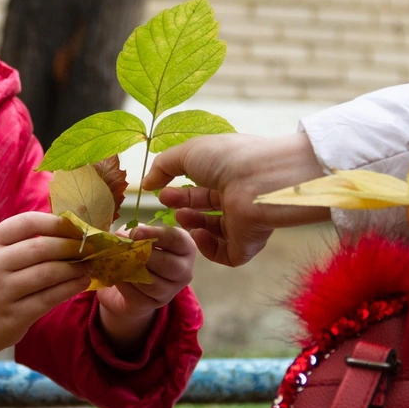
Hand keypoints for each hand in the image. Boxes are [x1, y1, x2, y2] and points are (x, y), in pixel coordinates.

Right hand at [0, 212, 90, 369]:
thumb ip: (24, 241)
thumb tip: (68, 225)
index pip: (27, 222)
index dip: (56, 222)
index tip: (77, 225)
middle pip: (41, 247)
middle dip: (71, 245)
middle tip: (90, 246)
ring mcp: (3, 291)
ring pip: (48, 273)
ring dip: (75, 267)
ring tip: (89, 265)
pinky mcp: (14, 315)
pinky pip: (50, 298)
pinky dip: (71, 288)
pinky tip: (82, 283)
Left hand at [96, 225, 195, 355]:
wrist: (131, 284)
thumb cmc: (139, 252)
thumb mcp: (139, 237)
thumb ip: (135, 234)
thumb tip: (123, 236)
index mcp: (184, 248)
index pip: (177, 239)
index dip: (156, 234)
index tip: (135, 232)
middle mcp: (184, 270)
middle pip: (168, 264)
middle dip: (143, 255)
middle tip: (124, 248)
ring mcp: (170, 291)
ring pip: (152, 282)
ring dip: (131, 270)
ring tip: (115, 260)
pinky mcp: (154, 304)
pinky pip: (138, 295)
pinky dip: (124, 284)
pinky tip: (115, 275)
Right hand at [141, 133, 328, 265]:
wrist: (262, 181)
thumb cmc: (227, 159)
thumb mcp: (188, 152)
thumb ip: (163, 166)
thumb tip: (147, 183)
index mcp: (228, 174)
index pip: (201, 187)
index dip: (179, 191)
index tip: (159, 191)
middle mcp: (237, 198)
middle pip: (206, 209)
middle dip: (183, 206)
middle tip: (166, 203)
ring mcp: (243, 222)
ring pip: (214, 232)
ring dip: (193, 225)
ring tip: (182, 217)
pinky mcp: (247, 244)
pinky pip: (225, 254)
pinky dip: (208, 248)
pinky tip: (198, 234)